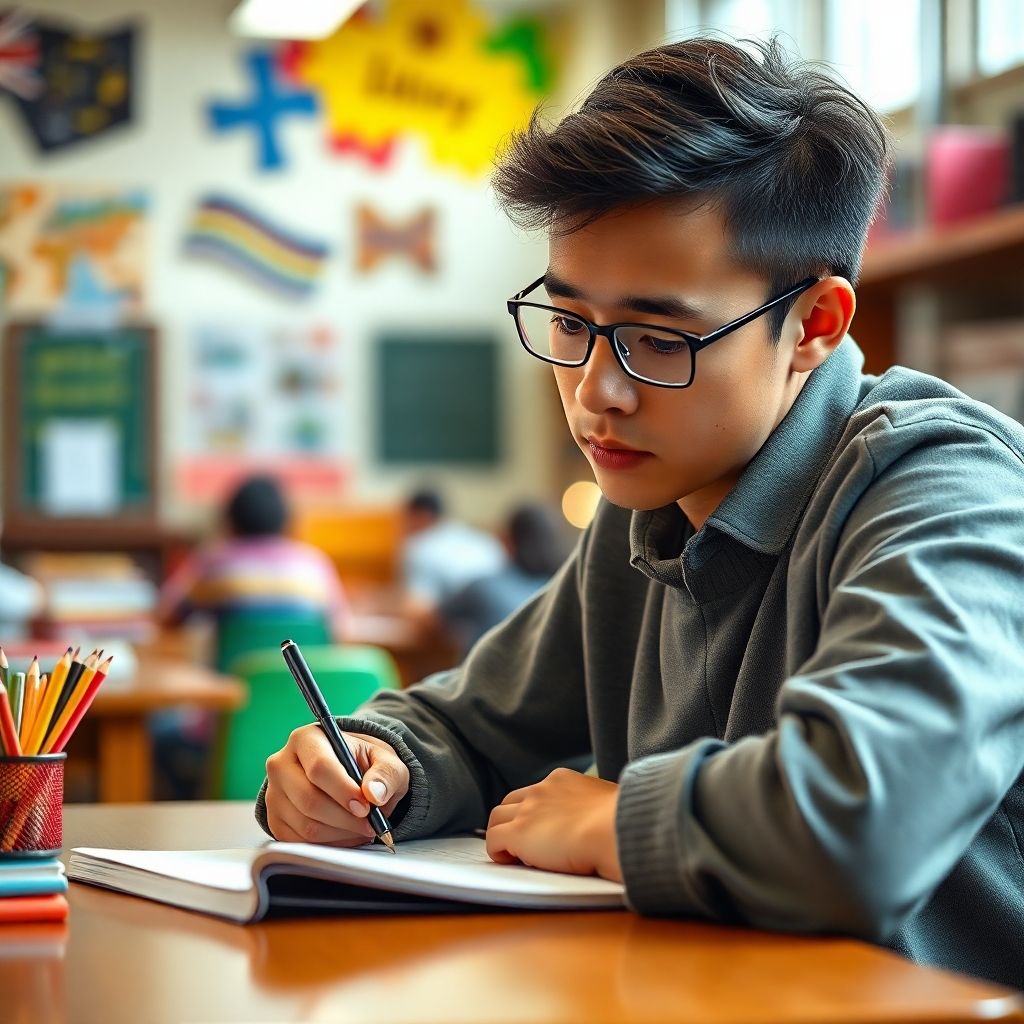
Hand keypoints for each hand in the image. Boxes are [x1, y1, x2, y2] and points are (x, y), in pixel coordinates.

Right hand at [264, 725, 408, 845]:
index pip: (319, 767)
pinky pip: (301, 842)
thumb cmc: (365, 764)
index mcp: (306, 739)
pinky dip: (329, 844)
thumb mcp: (386, 761)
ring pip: (305, 825)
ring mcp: (274, 794)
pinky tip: (346, 834)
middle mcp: (282, 764)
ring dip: (340, 834)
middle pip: (309, 799)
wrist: (349, 774)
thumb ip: (385, 774)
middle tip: (370, 823)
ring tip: (362, 828)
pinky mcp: (275, 820)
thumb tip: (373, 794)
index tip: (366, 806)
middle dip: (345, 818)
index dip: (344, 791)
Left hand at [485, 768, 622, 881]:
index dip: (535, 811)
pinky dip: (497, 852)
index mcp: (562, 780)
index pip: (537, 792)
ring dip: (502, 835)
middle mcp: (541, 790)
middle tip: (523, 842)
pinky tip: (509, 862)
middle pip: (511, 802)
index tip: (542, 827)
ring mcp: (527, 810)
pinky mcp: (518, 833)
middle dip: (512, 820)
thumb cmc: (622, 822)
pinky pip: (493, 840)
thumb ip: (595, 808)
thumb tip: (602, 821)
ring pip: (496, 818)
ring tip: (514, 855)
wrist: (614, 829)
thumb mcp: (608, 803)